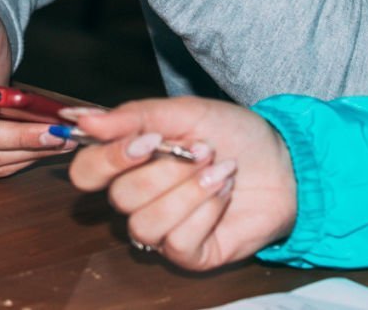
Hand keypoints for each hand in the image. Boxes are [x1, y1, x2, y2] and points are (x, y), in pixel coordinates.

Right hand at [68, 97, 297, 270]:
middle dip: (167, 170)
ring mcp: (163, 230)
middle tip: (201, 150)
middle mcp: (139, 200)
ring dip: (189, 191)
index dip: (110, 159)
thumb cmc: (232, 134)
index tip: (149, 140)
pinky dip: (206, 211)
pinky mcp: (189, 254)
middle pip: (120, 197)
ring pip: (145, 223)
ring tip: (220, 169)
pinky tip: (225, 192)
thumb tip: (82, 119)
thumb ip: (133, 117)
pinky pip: (177, 241)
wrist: (284, 160)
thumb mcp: (184, 113)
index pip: (86, 172)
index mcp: (129, 162)